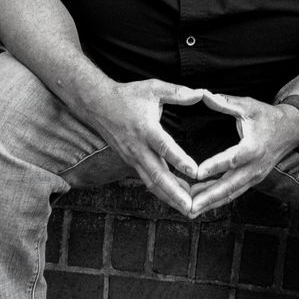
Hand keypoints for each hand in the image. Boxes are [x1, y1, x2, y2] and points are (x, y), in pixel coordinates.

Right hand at [81, 79, 206, 215]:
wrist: (96, 105)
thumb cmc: (127, 95)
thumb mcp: (153, 88)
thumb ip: (178, 92)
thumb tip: (202, 93)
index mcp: (146, 129)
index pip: (164, 147)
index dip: (179, 160)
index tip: (195, 172)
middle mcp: (138, 148)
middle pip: (158, 175)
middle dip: (176, 193)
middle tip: (192, 206)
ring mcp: (133, 158)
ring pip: (152, 183)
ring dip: (170, 198)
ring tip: (189, 210)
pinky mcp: (131, 162)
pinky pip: (148, 181)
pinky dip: (163, 192)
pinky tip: (177, 199)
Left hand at [186, 91, 298, 215]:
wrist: (291, 130)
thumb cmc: (268, 116)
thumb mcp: (248, 105)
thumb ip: (225, 102)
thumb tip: (203, 94)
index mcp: (253, 148)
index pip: (231, 159)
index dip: (214, 167)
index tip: (196, 173)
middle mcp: (254, 167)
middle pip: (229, 186)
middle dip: (208, 198)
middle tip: (189, 206)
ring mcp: (255, 176)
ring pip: (230, 194)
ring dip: (210, 203)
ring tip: (190, 210)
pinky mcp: (253, 181)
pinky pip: (234, 193)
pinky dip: (218, 200)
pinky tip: (201, 203)